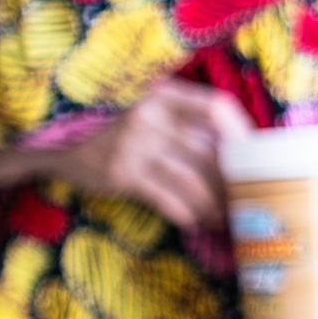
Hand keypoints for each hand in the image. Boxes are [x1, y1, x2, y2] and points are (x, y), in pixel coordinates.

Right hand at [39, 83, 243, 240]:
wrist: (65, 151)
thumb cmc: (122, 137)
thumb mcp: (151, 118)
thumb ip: (187, 124)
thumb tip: (240, 151)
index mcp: (162, 96)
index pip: (216, 106)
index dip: (240, 131)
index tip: (252, 155)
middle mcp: (150, 117)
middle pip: (208, 151)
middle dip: (229, 180)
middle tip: (243, 198)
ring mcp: (134, 146)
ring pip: (189, 178)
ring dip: (210, 202)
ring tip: (221, 216)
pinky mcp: (122, 174)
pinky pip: (164, 197)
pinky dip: (183, 212)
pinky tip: (194, 222)